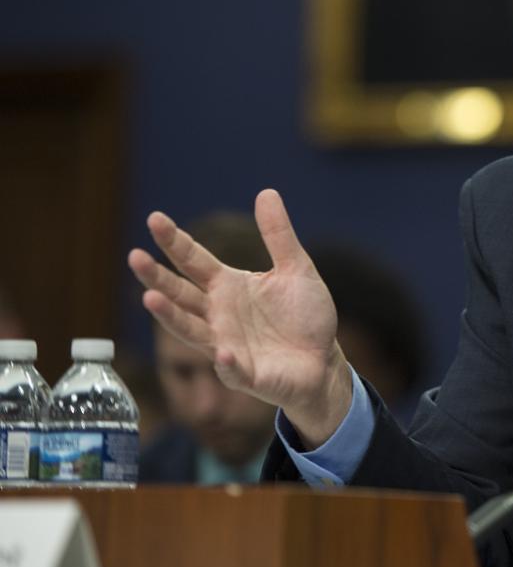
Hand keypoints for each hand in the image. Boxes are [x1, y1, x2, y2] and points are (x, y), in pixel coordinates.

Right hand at [127, 189, 349, 447]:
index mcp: (228, 286)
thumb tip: (266, 192)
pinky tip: (223, 353)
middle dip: (157, 277)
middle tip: (134, 256)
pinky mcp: (247, 374)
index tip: (155, 219)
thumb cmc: (304, 315)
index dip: (174, 241)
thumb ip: (278, 235)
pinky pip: (233, 370)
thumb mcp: (296, 269)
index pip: (193, 260)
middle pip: (181, 293)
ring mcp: (227, 345)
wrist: (324, 359)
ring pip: (191, 330)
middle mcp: (219, 315)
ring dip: (171, 316)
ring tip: (150, 298)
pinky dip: (227, 363)